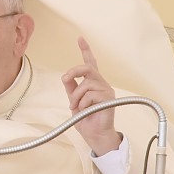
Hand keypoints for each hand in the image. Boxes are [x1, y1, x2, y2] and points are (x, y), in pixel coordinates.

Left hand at [61, 36, 121, 155]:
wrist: (94, 135)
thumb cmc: (86, 119)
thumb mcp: (74, 101)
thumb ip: (71, 88)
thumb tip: (65, 76)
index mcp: (93, 83)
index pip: (91, 63)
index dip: (86, 50)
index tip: (80, 38)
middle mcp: (101, 84)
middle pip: (88, 68)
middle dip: (74, 71)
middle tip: (65, 78)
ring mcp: (106, 91)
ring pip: (86, 85)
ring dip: (76, 97)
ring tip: (76, 107)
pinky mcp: (108, 99)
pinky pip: (90, 95)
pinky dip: (83, 104)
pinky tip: (85, 111)